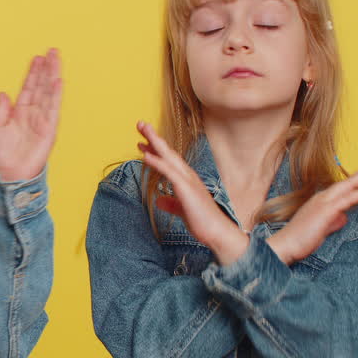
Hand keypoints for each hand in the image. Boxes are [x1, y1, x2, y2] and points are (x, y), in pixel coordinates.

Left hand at [0, 49, 61, 181]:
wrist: (6, 174)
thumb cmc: (0, 155)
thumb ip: (1, 110)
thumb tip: (3, 93)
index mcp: (19, 112)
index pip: (28, 88)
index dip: (32, 73)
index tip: (37, 57)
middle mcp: (33, 114)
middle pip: (41, 87)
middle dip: (46, 69)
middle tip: (52, 51)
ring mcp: (42, 121)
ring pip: (49, 94)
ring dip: (52, 76)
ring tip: (56, 60)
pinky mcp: (48, 131)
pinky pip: (53, 110)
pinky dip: (55, 96)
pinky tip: (58, 82)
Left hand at [136, 121, 248, 264]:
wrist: (217, 233)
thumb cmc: (202, 222)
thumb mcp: (182, 210)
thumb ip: (171, 204)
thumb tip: (159, 200)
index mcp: (187, 179)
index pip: (169, 160)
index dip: (155, 149)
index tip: (142, 142)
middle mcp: (188, 175)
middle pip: (168, 152)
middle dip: (154, 138)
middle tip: (140, 124)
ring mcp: (188, 180)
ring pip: (168, 157)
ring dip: (154, 142)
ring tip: (141, 130)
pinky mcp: (187, 189)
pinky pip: (169, 172)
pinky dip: (158, 162)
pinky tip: (146, 156)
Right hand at [268, 159, 357, 263]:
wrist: (286, 244)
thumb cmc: (301, 238)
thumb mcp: (321, 227)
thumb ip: (333, 220)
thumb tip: (343, 217)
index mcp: (320, 201)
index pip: (341, 187)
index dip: (356, 178)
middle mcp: (322, 198)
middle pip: (346, 182)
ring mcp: (323, 203)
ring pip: (347, 187)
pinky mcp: (326, 211)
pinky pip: (346, 200)